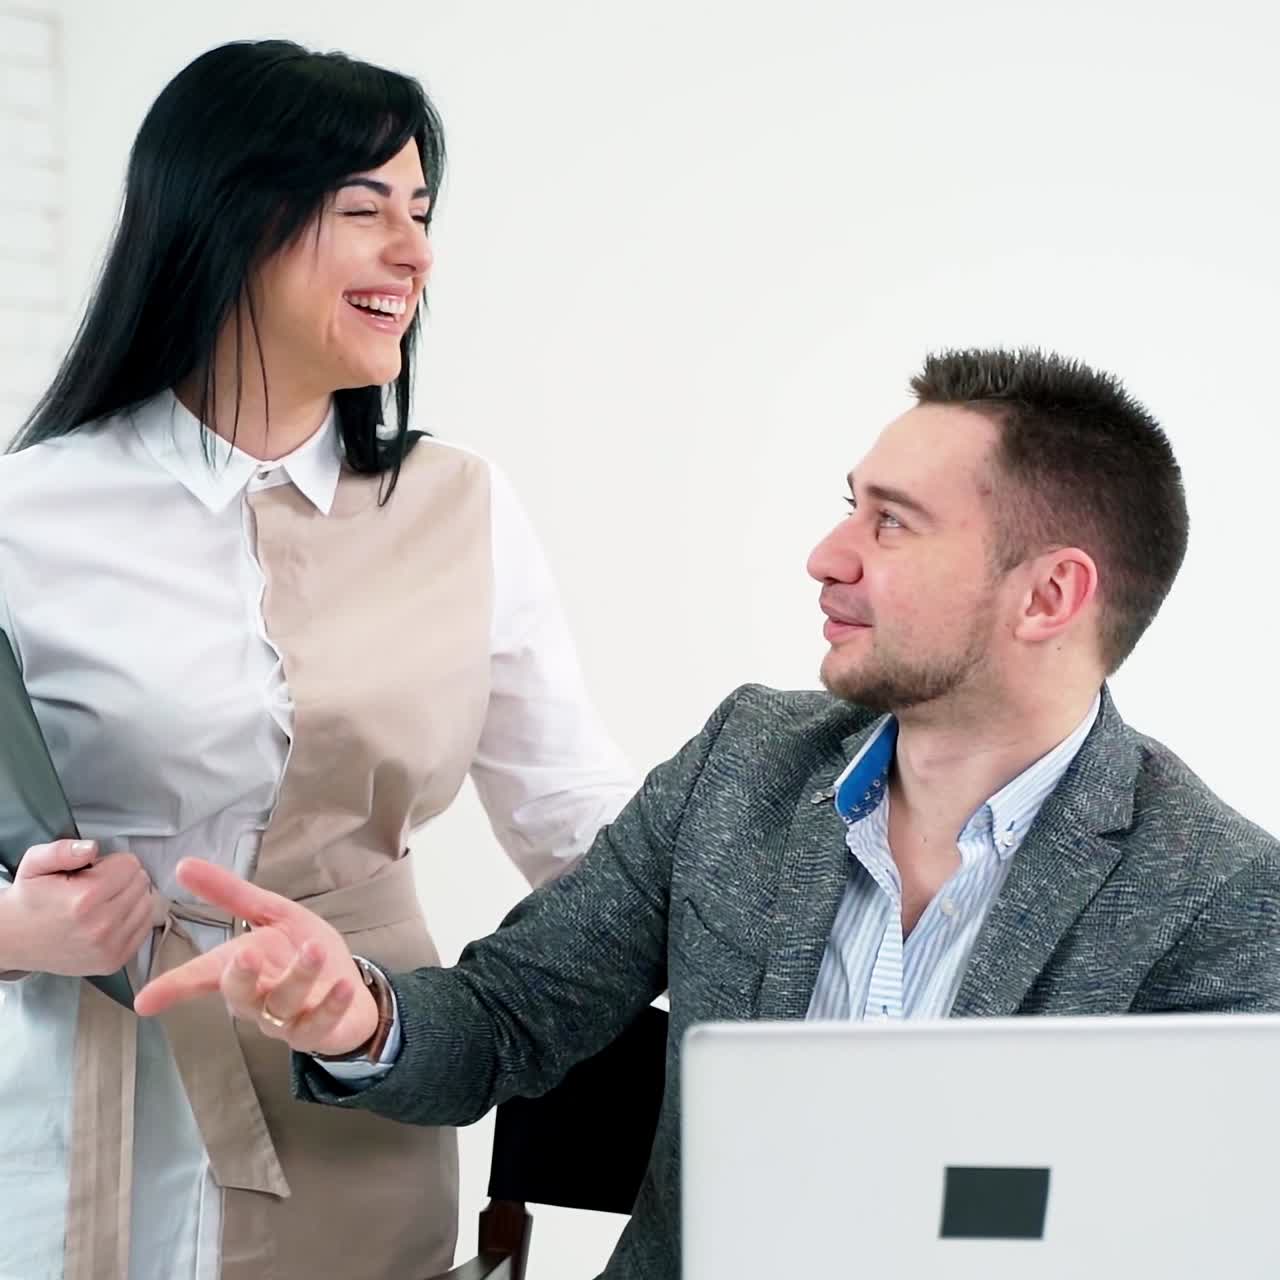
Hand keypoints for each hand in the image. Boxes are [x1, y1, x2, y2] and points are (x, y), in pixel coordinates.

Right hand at [0, 840, 153, 975]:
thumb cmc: (30, 899)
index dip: (113, 863)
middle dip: (123, 878)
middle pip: (141, 883)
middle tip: (97, 886)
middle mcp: (101, 926)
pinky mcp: (115, 961)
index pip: (130, 865)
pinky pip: (145, 926)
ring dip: (131, 898)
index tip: (94, 871)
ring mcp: (109, 947)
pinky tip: (110, 917)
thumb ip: (63, 850)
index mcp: (84, 899)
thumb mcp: (35, 864)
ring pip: (147, 904)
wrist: (14, 939)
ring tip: (103, 901)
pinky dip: (133, 918)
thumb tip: (91, 848)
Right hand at [133, 858, 377, 1057]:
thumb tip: (183, 865)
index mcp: (240, 968)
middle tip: (244, 953)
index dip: (173, 987)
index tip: (144, 1000)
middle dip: (240, 976)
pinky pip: (321, 1022)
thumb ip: (231, 894)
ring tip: (314, 949)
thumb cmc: (299, 952)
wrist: (348, 990)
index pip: (200, 976)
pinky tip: (342, 984)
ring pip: (283, 1003)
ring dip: (299, 976)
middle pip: (239, 994)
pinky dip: (331, 1004)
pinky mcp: (316, 1030)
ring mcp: (285, 1018)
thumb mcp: (271, 915)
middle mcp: (256, 998)